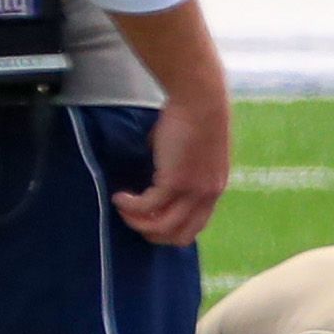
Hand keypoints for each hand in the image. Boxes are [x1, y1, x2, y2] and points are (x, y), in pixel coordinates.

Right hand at [113, 88, 227, 245]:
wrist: (200, 98)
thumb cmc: (194, 115)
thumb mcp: (190, 151)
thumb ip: (177, 168)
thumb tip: (154, 173)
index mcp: (214, 189)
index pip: (195, 226)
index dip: (171, 229)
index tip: (151, 220)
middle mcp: (206, 195)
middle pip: (181, 236)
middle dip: (153, 235)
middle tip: (133, 221)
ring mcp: (192, 191)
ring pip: (162, 226)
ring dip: (137, 222)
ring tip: (121, 208)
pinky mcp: (175, 181)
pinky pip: (148, 207)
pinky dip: (130, 206)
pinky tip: (119, 197)